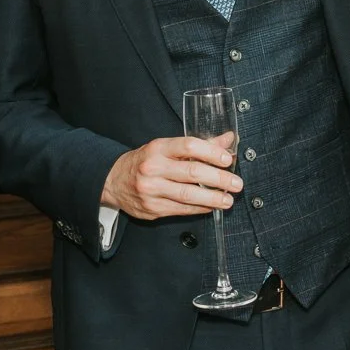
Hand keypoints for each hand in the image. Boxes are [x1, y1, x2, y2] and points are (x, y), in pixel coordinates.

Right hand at [100, 132, 241, 220]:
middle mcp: (153, 168)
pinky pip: (181, 209)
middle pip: (192, 172)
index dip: (211, 152)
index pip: (188, 146)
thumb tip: (228, 140)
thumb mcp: (167, 148)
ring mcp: (151, 190)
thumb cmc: (146, 161)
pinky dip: (200, 208)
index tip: (228, 160)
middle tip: (236, 184)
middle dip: (219, 179)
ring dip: (212, 198)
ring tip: (228, 200)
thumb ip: (200, 145)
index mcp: (158, 148)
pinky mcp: (152, 208)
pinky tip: (211, 206)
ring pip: (188, 194)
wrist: (113, 181)